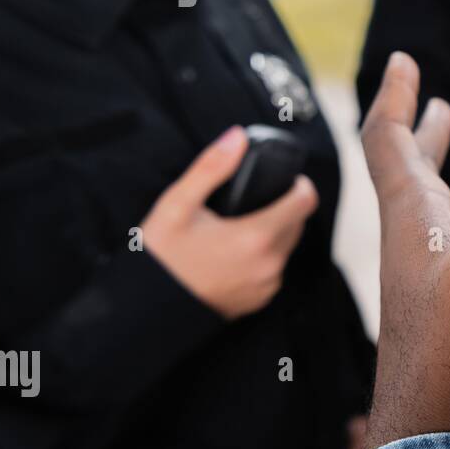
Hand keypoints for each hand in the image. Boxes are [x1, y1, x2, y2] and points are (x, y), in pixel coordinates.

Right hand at [142, 126, 318, 318]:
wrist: (143, 311)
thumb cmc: (159, 257)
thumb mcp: (177, 205)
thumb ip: (211, 168)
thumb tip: (237, 137)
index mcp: (256, 237)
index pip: (305, 202)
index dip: (299, 185)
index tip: (286, 179)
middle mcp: (269, 265)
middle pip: (298, 223)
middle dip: (284, 207)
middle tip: (254, 199)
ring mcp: (266, 286)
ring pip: (286, 247)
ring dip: (274, 232)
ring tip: (241, 222)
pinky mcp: (258, 302)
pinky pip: (273, 270)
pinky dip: (263, 257)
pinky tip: (234, 250)